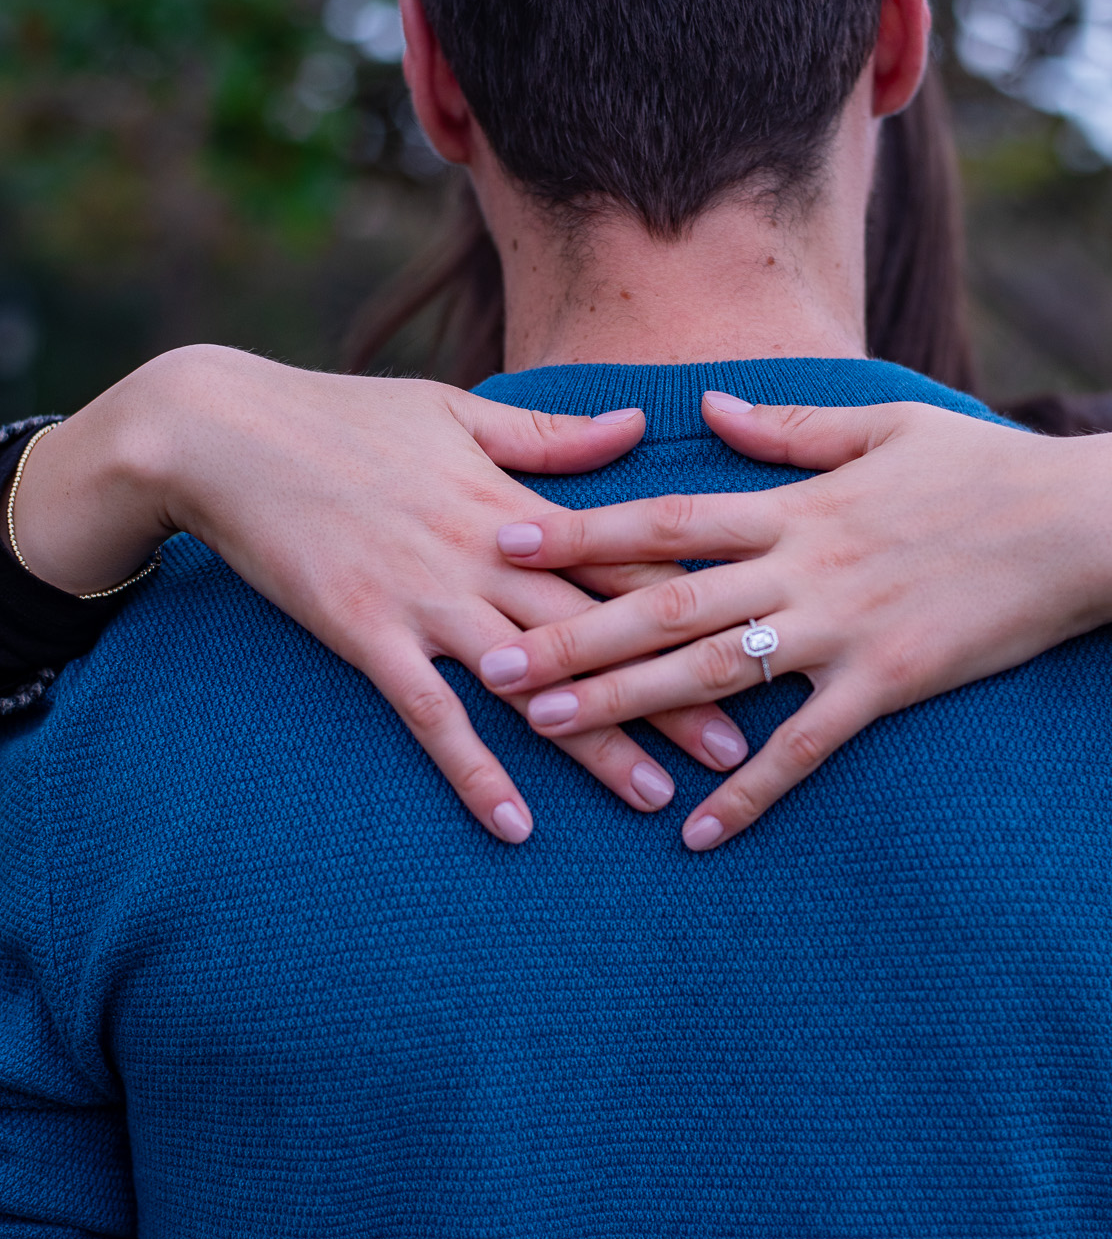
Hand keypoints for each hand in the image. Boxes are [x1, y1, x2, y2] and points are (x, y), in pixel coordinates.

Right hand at [8, 348, 746, 840]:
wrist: (227, 431)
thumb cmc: (345, 416)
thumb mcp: (457, 414)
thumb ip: (551, 437)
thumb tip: (634, 426)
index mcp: (516, 503)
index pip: (623, 560)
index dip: (697, 603)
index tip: (757, 637)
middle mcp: (486, 556)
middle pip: (598, 634)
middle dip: (673, 691)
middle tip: (740, 751)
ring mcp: (426, 598)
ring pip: (530, 683)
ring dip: (594, 743)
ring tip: (653, 799)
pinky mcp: (367, 633)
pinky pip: (431, 715)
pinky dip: (472, 770)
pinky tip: (513, 824)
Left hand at [478, 393, 1111, 848]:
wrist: (1085, 524)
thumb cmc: (983, 471)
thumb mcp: (885, 427)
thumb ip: (790, 430)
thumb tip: (710, 410)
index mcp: (795, 504)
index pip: (664, 518)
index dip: (579, 530)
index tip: (502, 538)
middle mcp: (803, 566)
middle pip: (663, 602)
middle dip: (571, 634)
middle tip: (491, 663)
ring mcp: (843, 629)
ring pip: (713, 672)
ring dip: (627, 704)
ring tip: (550, 730)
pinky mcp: (890, 684)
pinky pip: (806, 749)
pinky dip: (751, 791)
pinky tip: (697, 832)